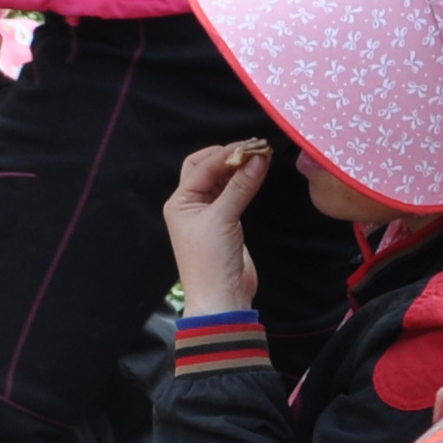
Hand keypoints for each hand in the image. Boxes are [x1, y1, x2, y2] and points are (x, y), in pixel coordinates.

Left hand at [163, 140, 273, 315]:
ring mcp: (208, 214)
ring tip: (263, 156)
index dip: (226, 153)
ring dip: (239, 168)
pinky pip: (233, 194)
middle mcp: (191, 205)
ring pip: (222, 180)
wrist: (221, 298)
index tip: (253, 144)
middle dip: (229, 156)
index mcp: (180, 202)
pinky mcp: (226, 222)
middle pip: (207, 168)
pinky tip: (259, 173)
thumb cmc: (211, 261)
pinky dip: (245, 182)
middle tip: (256, 148)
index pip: (201, 166)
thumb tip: (259, 157)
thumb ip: (240, 186)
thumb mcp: (223, 219)